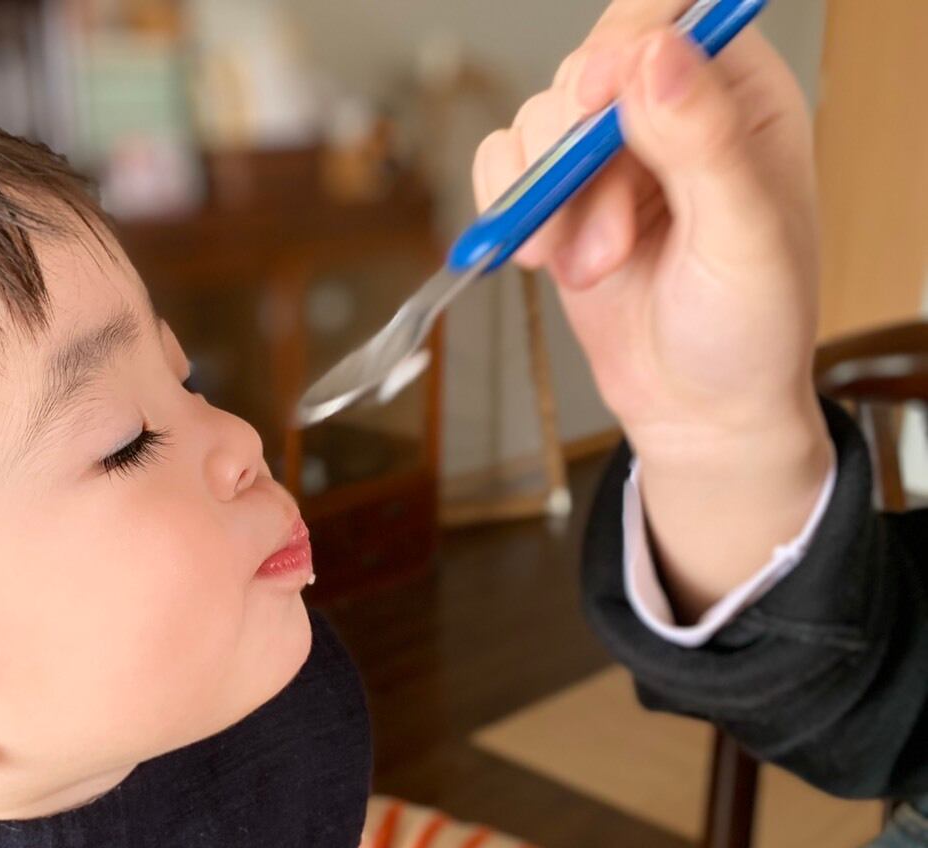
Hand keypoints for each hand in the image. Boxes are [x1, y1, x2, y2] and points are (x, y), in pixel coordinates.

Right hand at [472, 0, 833, 614]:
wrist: (695, 410)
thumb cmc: (744, 331)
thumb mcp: (743, 238)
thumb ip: (703, 142)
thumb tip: (656, 56)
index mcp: (739, 97)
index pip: (672, 13)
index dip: (626, 46)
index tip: (598, 103)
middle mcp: (671, 111)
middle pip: (588, 66)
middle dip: (578, 155)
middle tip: (607, 237)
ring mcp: (607, 155)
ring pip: (536, 120)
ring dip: (548, 200)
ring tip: (590, 268)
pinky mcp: (557, 197)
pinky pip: (500, 165)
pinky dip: (508, 210)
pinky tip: (545, 257)